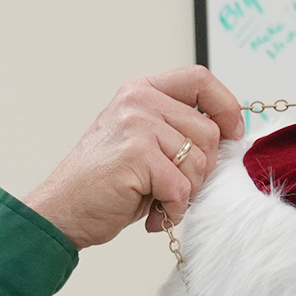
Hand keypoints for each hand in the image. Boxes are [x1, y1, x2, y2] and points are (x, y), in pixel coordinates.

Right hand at [27, 67, 243, 248]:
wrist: (62, 211)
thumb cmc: (103, 185)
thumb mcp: (143, 144)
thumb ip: (177, 132)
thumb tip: (226, 139)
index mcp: (141, 92)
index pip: (200, 80)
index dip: (226, 107)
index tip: (233, 134)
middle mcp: (139, 102)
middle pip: (207, 131)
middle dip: (202, 171)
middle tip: (178, 190)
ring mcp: (137, 125)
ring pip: (198, 162)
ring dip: (186, 194)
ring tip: (160, 203)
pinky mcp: (136, 154)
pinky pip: (181, 187)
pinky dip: (173, 210)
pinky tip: (154, 215)